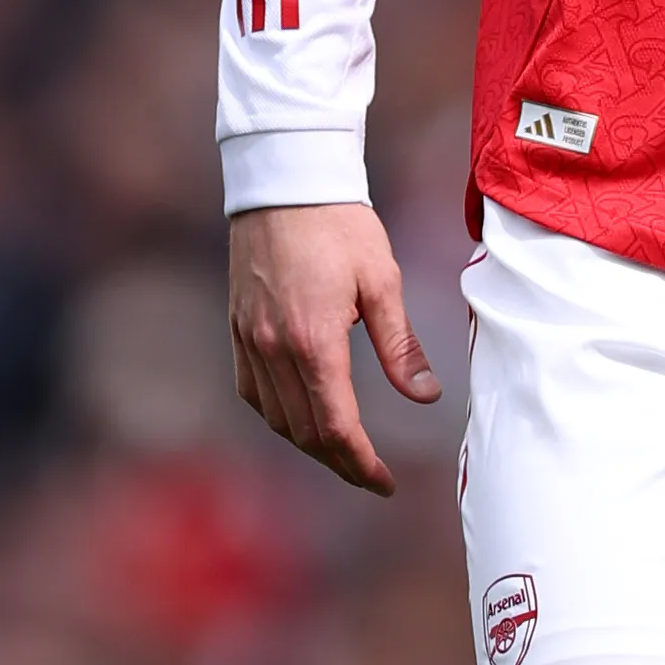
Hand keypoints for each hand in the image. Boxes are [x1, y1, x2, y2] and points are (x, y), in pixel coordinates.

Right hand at [228, 201, 441, 493]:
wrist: (284, 181)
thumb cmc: (340, 224)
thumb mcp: (382, 280)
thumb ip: (401, 345)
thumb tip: (426, 397)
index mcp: (314, 341)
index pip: (336, 427)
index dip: (362, 464)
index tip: (386, 482)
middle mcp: (273, 349)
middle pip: (305, 433)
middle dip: (341, 463)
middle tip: (372, 477)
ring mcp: (249, 341)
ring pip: (277, 419)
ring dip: (311, 445)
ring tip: (345, 453)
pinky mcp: (237, 329)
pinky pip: (253, 393)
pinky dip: (279, 416)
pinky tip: (301, 418)